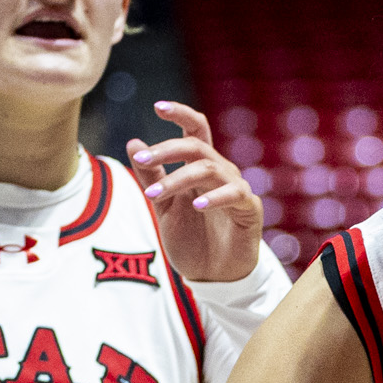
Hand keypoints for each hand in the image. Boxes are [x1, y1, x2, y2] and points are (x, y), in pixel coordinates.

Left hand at [127, 102, 262, 281]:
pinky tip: (197, 206)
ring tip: (155, 195)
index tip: (157, 106)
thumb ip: (152, 177)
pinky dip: (214, 198)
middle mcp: (220, 171)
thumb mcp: (164, 207)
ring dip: (178, 179)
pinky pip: (234, 194)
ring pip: (209, 169)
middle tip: (142, 161)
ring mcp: (235, 188)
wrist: (214, 276)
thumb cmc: (192, 239)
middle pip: (196, 147)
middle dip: (167, 150)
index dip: (180, 114)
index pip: (194, 131)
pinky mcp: (248, 208)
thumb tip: (134, 143)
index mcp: (200, 166)